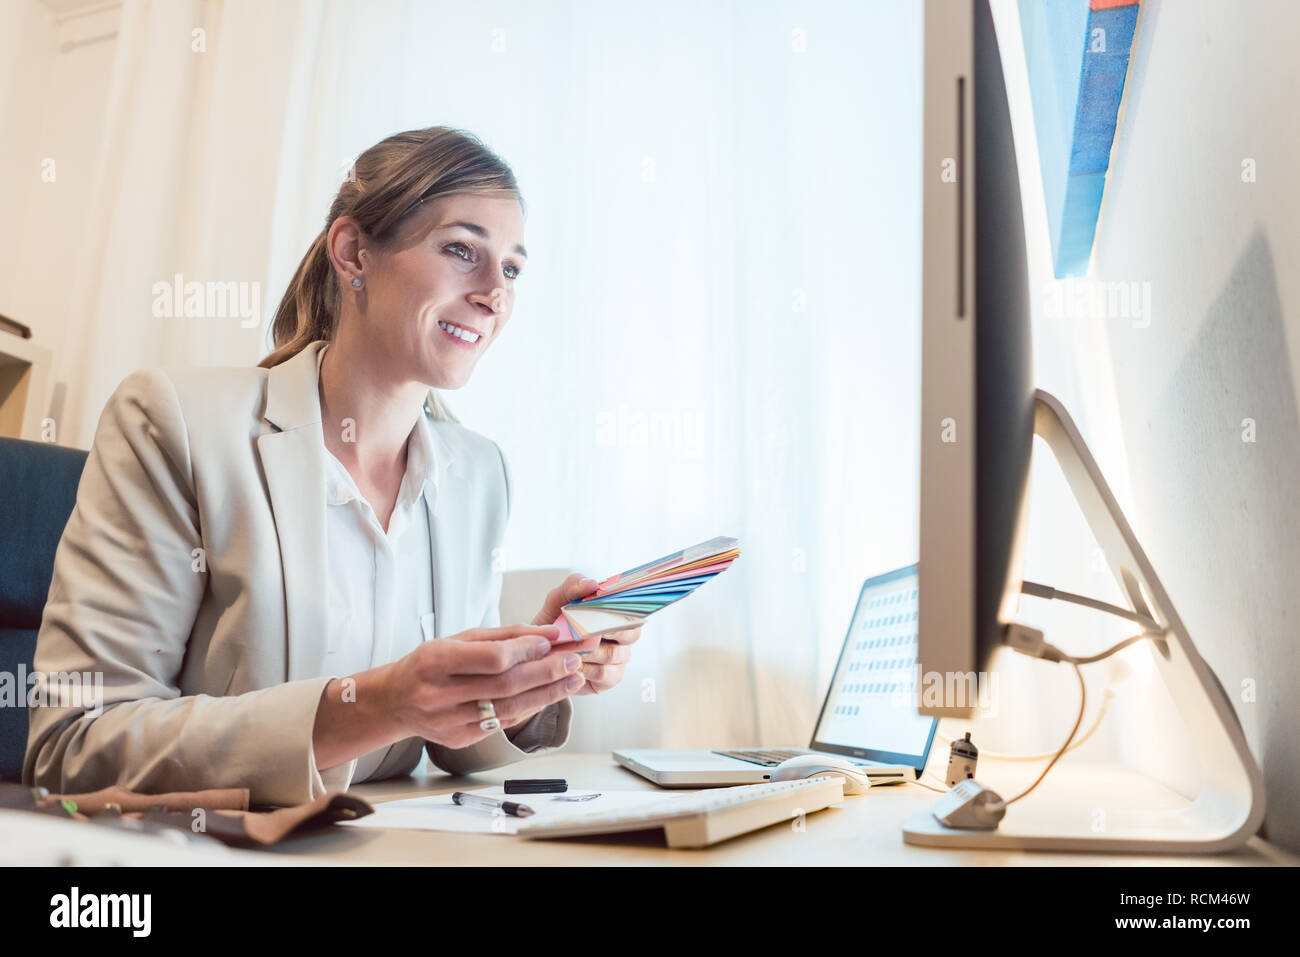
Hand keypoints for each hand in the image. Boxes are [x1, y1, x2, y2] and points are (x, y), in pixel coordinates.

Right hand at [382, 623, 586, 749]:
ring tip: (572, 680)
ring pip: (508, 709)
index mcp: (436, 661)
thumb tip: (547, 633)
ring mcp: (448, 721)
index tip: (551, 642)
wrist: (395, 701)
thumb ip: (504, 636)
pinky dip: (528, 709)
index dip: (526, 651)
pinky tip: (548, 696)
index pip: (492, 658)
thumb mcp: (459, 639)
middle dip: (547, 672)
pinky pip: (502, 723)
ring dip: (547, 694)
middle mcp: (439, 694)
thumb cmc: (430, 663)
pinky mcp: (458, 739)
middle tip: (574, 661)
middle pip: (506, 685)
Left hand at [533, 572, 640, 694]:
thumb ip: (573, 586)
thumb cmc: (554, 623)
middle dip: (608, 631)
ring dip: (589, 651)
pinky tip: (572, 665)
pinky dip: (587, 670)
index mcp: (617, 614)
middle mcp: (623, 637)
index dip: (621, 609)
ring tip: (568, 649)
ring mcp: (618, 659)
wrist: (538, 653)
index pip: (632, 609)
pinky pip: (605, 674)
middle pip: (630, 634)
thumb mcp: (558, 600)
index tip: (602, 610)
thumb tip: (592, 583)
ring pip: (613, 654)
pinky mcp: (609, 679)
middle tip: (586, 630)